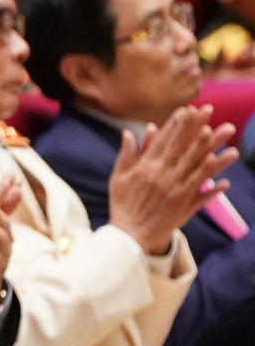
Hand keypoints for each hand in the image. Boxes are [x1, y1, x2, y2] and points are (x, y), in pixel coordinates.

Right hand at [106, 105, 236, 255]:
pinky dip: (214, 187)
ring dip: (212, 150)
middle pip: (183, 147)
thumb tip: (130, 133)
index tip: (187, 110)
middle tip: (209, 110)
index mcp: (145, 168)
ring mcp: (175, 191)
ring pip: (196, 166)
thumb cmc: (122, 205)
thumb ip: (126, 155)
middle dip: (196, 127)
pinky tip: (226, 179)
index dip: (176, 124)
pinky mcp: (183, 206)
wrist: (128, 236)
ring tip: (223, 134)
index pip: (164, 141)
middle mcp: (162, 176)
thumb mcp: (118, 178)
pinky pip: (202, 194)